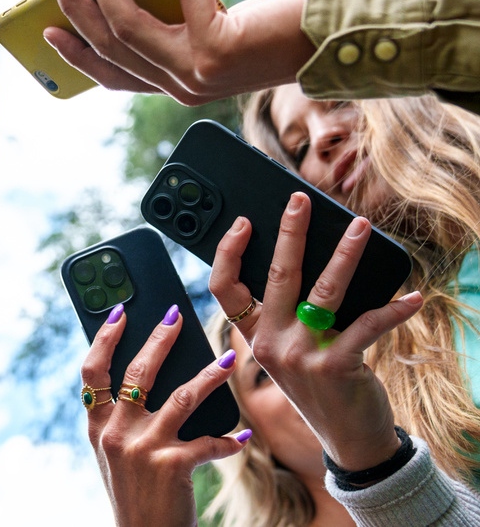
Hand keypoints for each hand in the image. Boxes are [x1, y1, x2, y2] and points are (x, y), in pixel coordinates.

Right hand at [44, 0, 313, 104]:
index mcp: (176, 86)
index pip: (113, 76)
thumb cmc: (272, 32)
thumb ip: (177, 26)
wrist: (327, 43)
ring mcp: (195, 72)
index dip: (77, 54)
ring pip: (130, 25)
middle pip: (110, 46)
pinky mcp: (217, 48)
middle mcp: (181, 86)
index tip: (49, 30)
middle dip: (76, 5)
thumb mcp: (212, 31)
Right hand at [82, 306, 246, 526]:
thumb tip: (148, 369)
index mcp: (97, 426)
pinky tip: (242, 436)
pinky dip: (228, 439)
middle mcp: (115, 433)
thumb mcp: (114, 453)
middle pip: (137, 372)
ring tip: (228, 358)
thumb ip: (122, 416)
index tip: (121, 311)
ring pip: (180, 396)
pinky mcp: (171, 465)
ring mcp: (142, 448)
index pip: (93, 370)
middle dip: (160, 338)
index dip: (106, 337)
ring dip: (209, 375)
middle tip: (177, 314)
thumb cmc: (135, 492)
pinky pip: (208, 442)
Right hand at [209, 192, 422, 471]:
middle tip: (300, 200)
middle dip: (290, 232)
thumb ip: (290, 313)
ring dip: (345, 254)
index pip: (224, 288)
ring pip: (323, 291)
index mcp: (254, 335)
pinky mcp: (334, 365)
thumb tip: (310, 258)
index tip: (243, 222)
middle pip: (276, 276)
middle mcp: (270, 343)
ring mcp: (300, 355)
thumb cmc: (320, 385)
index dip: (227, 252)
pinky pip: (367, 325)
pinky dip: (393, 308)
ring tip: (361, 227)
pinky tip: (412, 297)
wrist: (347, 437)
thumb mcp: (290, 350)